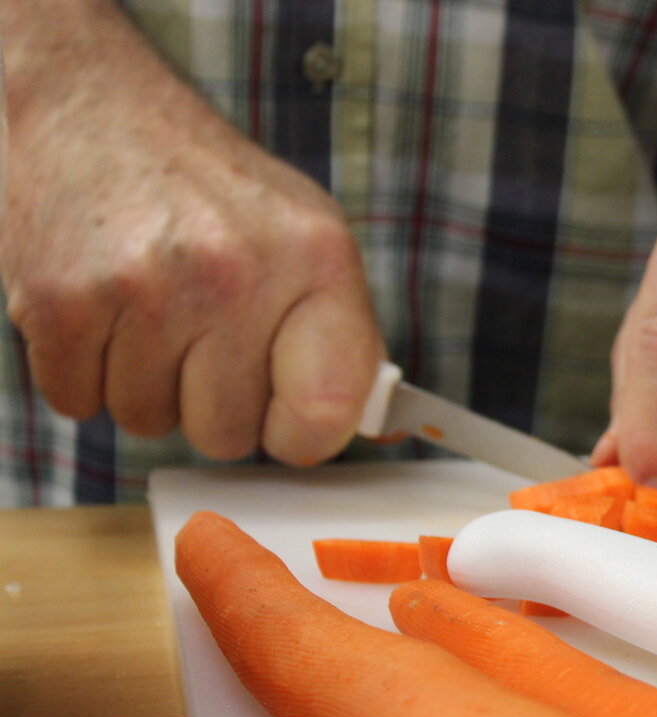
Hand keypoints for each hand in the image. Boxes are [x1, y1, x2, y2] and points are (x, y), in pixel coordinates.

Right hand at [0, 33, 384, 465]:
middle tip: (197, 334)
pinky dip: (82, 372)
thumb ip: (341, 335)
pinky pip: (79, 403)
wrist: (92, 108)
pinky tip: (100, 310)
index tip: (283, 413)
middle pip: (228, 435)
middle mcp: (236, 273)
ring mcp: (144, 287)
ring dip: (143, 383)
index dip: (301, 433)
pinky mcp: (60, 300)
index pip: (327, 413)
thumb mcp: (306, 239)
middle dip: (209, 402)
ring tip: (147, 310)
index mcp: (315, 261)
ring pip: (148, 422)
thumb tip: (365, 427)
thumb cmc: (211, 193)